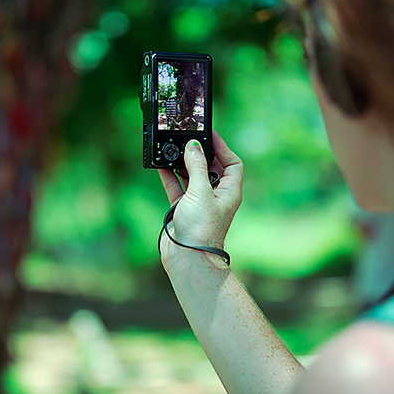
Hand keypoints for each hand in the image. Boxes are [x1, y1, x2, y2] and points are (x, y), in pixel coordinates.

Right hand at [159, 131, 243, 270]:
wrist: (187, 257)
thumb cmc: (201, 228)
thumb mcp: (200, 191)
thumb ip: (196, 166)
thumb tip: (194, 146)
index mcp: (230, 192)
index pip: (233, 163)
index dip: (223, 148)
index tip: (210, 135)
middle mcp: (216, 196)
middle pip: (211, 167)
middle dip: (200, 154)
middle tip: (188, 140)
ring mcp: (199, 202)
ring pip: (191, 176)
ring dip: (183, 163)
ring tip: (174, 149)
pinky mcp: (182, 208)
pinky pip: (176, 186)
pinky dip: (169, 175)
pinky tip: (161, 164)